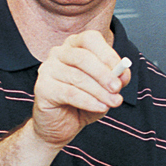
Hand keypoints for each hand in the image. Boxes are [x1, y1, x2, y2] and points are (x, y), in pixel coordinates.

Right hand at [31, 30, 129, 146]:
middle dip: (104, 74)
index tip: (121, 69)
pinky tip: (99, 107)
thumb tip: (123, 74)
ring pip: (78, 77)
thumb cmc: (82, 103)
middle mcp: (58, 53)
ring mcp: (48, 69)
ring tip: (113, 102)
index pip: (90, 39)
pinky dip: (88, 101)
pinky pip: (69, 93)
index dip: (107, 54)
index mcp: (74, 46)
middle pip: (83, 57)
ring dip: (99, 91)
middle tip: (117, 88)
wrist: (60, 125)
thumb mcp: (104, 89)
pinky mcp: (42, 88)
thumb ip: (115, 79)